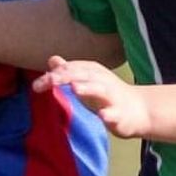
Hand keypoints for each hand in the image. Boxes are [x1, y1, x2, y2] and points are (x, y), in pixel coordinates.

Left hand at [37, 55, 152, 139]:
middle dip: (64, 77)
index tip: (36, 86)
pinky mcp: (120, 114)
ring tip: (74, 88)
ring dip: (88, 88)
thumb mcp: (86, 81)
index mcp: (91, 72)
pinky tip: (102, 116)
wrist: (139, 110)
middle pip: (82, 75)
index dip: (53, 75)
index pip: (70, 69)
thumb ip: (68, 71)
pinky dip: (109, 114)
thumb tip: (52, 60)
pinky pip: (114, 113)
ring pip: (100, 90)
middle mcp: (101, 80)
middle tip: (47, 81)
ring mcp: (112, 97)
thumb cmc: (107, 95)